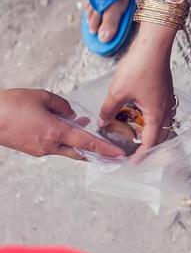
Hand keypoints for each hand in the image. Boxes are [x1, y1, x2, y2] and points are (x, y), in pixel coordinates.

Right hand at [0, 89, 123, 158]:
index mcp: (55, 133)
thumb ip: (62, 105)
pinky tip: (67, 128)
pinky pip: (55, 146)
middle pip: (80, 152)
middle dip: (97, 153)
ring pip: (67, 149)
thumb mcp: (42, 97)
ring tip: (89, 133)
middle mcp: (49, 145)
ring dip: (79, 143)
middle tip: (112, 154)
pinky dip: (65, 139)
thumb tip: (72, 113)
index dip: (105, 149)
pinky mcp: (31, 149)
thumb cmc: (10, 106)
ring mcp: (40, 150)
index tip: (118, 154)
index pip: (87, 143)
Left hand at [99, 22, 176, 158]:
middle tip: (134, 153)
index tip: (131, 163)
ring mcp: (168, 100)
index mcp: (156, 114)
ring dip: (152, 133)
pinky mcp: (166, 91)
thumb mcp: (118, 92)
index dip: (141, 156)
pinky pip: (163, 113)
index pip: (151, 143)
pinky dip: (154, 120)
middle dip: (149, 147)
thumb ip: (109, 110)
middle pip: (161, 136)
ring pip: (164, 124)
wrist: (154, 46)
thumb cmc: (139, 67)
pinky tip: (142, 116)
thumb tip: (102, 123)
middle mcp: (166, 110)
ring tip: (138, 137)